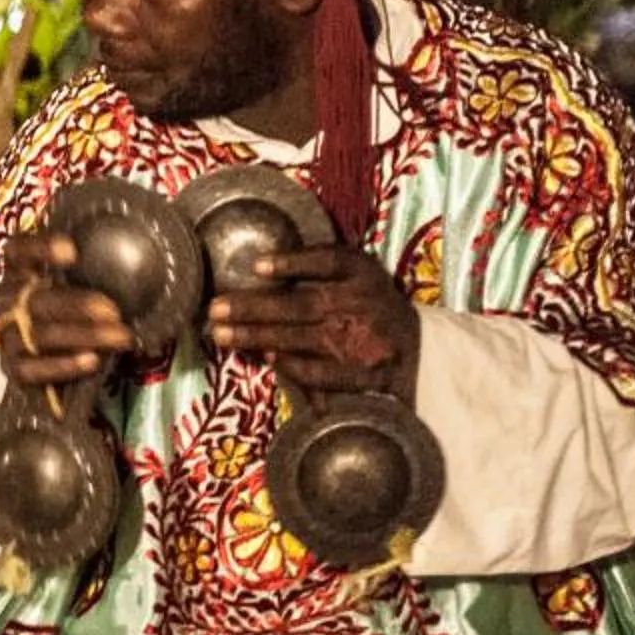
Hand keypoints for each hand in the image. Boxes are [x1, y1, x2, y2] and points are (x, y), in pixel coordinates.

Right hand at [0, 228, 135, 389]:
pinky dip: (64, 365)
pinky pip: (34, 369)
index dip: (40, 248)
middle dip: (77, 305)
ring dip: (83, 336)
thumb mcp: (84, 285)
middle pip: (35, 299)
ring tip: (120, 337)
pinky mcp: (16, 370)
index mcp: (20, 272)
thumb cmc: (78, 314)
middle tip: (114, 310)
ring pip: (40, 336)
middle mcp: (8, 302)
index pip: (18, 251)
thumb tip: (142, 248)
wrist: (61, 362)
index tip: (73, 251)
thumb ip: (96, 268)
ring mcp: (8, 337)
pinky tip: (92, 360)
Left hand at [204, 243, 420, 401]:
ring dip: (258, 337)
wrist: (419, 349)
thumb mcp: (357, 273)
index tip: (258, 266)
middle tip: (215, 310)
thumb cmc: (372, 305)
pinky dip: (291, 365)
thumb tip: (261, 267)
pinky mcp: (361, 373)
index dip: (292, 262)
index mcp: (361, 275)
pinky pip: (320, 371)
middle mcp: (361, 305)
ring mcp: (361, 341)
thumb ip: (318, 265)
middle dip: (252, 308)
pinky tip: (267, 358)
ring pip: (301, 338)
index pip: (328, 261)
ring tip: (222, 335)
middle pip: (300, 304)